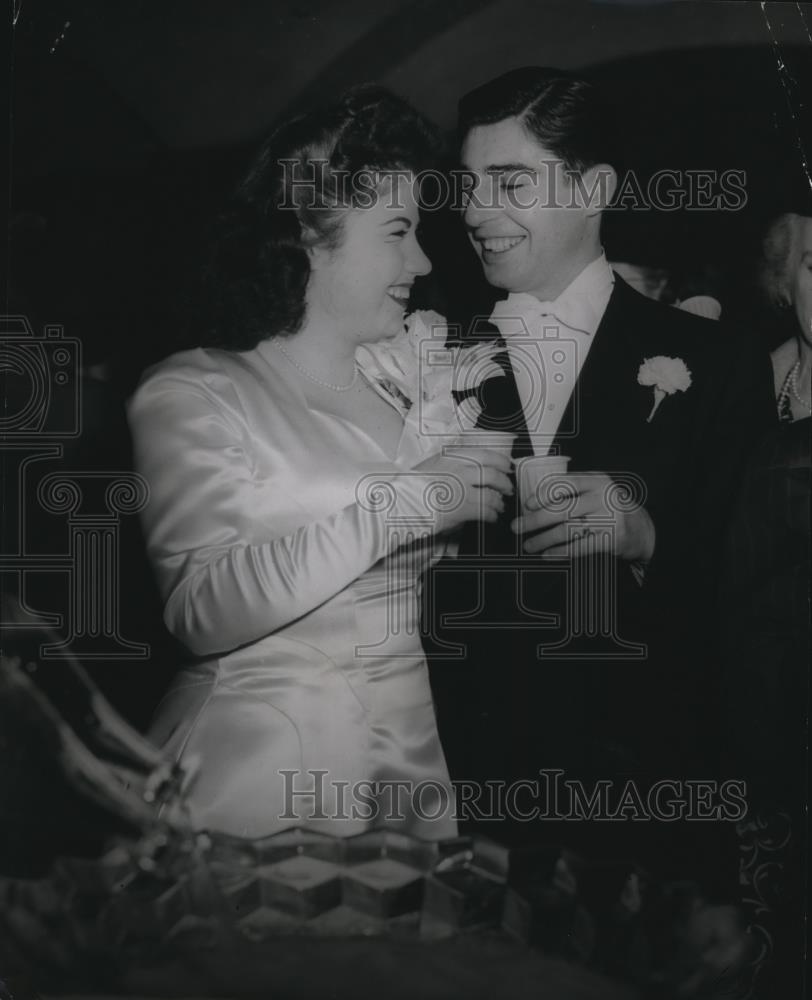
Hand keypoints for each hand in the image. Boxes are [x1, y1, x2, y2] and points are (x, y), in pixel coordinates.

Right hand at [415, 440, 513, 531]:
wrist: (402, 501)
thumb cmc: (411, 485)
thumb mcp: (430, 464)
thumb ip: (449, 462)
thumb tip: (467, 466)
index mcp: (452, 456)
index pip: (485, 454)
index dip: (501, 461)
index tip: (506, 466)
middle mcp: (459, 470)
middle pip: (493, 473)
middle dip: (505, 482)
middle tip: (508, 488)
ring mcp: (462, 489)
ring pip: (491, 494)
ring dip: (499, 501)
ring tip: (499, 506)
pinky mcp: (462, 507)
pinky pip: (485, 511)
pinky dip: (492, 515)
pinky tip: (491, 517)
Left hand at [511, 471, 654, 560]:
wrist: (642, 529)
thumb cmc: (609, 508)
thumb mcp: (596, 491)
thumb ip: (573, 491)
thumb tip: (534, 501)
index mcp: (597, 481)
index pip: (566, 483)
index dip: (543, 494)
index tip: (527, 504)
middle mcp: (603, 497)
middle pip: (562, 509)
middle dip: (535, 520)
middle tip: (517, 527)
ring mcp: (609, 519)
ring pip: (568, 530)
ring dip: (543, 539)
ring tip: (529, 545)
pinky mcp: (611, 540)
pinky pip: (579, 547)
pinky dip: (560, 552)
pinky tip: (547, 554)